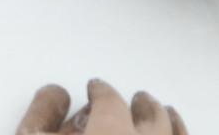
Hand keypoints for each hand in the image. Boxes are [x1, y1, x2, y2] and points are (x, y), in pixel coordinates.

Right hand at [16, 80, 188, 134]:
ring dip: (171, 123)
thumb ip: (40, 115)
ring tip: (168, 113)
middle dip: (143, 105)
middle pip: (151, 118)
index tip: (97, 88)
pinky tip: (178, 133)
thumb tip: (56, 92)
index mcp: (111, 133)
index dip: (102, 91)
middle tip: (139, 98)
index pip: (110, 101)